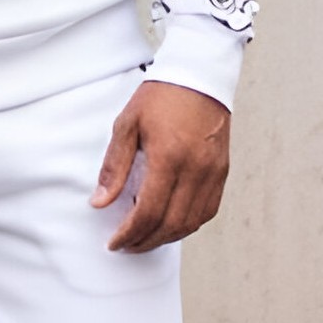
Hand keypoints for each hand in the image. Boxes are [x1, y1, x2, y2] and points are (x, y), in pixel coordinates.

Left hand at [92, 80, 230, 250]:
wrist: (199, 77)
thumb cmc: (160, 97)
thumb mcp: (127, 125)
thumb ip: (114, 166)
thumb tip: (100, 202)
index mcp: (169, 156)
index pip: (148, 211)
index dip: (129, 233)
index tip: (114, 242)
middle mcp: (195, 169)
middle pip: (171, 224)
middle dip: (145, 242)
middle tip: (126, 246)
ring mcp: (213, 172)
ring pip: (191, 223)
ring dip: (166, 238)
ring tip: (144, 238)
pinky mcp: (222, 172)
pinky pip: (207, 211)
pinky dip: (187, 225)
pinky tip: (170, 224)